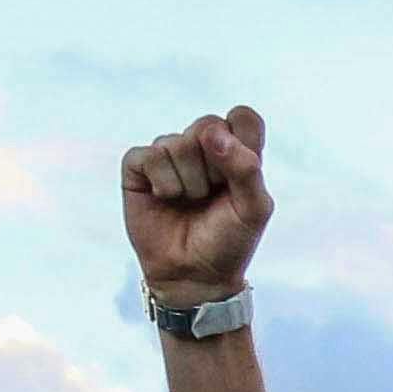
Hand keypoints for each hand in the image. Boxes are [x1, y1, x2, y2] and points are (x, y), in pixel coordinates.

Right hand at [120, 105, 270, 303]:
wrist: (194, 274)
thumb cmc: (229, 241)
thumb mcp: (253, 209)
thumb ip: (246, 168)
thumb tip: (213, 134)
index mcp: (237, 152)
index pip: (244, 117)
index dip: (242, 139)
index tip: (243, 170)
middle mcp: (203, 148)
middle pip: (208, 125)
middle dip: (214, 167)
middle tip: (214, 195)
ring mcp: (170, 155)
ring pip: (177, 142)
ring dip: (190, 182)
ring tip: (190, 202)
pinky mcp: (139, 166)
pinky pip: (149, 155)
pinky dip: (163, 182)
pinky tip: (166, 198)